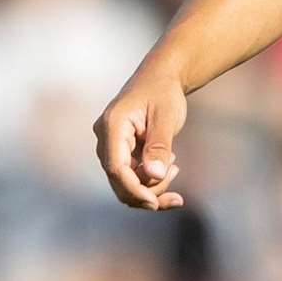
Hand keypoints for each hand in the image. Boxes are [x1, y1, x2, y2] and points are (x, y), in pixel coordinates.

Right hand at [93, 71, 187, 209]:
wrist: (161, 77)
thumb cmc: (164, 92)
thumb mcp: (166, 116)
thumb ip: (159, 146)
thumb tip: (153, 176)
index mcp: (112, 126)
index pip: (116, 168)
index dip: (134, 189)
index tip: (155, 203)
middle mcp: (106, 139)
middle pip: (119, 180)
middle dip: (147, 191)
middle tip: (176, 184)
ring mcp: (111, 147)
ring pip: (125, 183)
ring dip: (151, 186)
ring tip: (175, 167)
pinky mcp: (120, 153)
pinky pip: (131, 176)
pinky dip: (150, 181)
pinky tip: (170, 168)